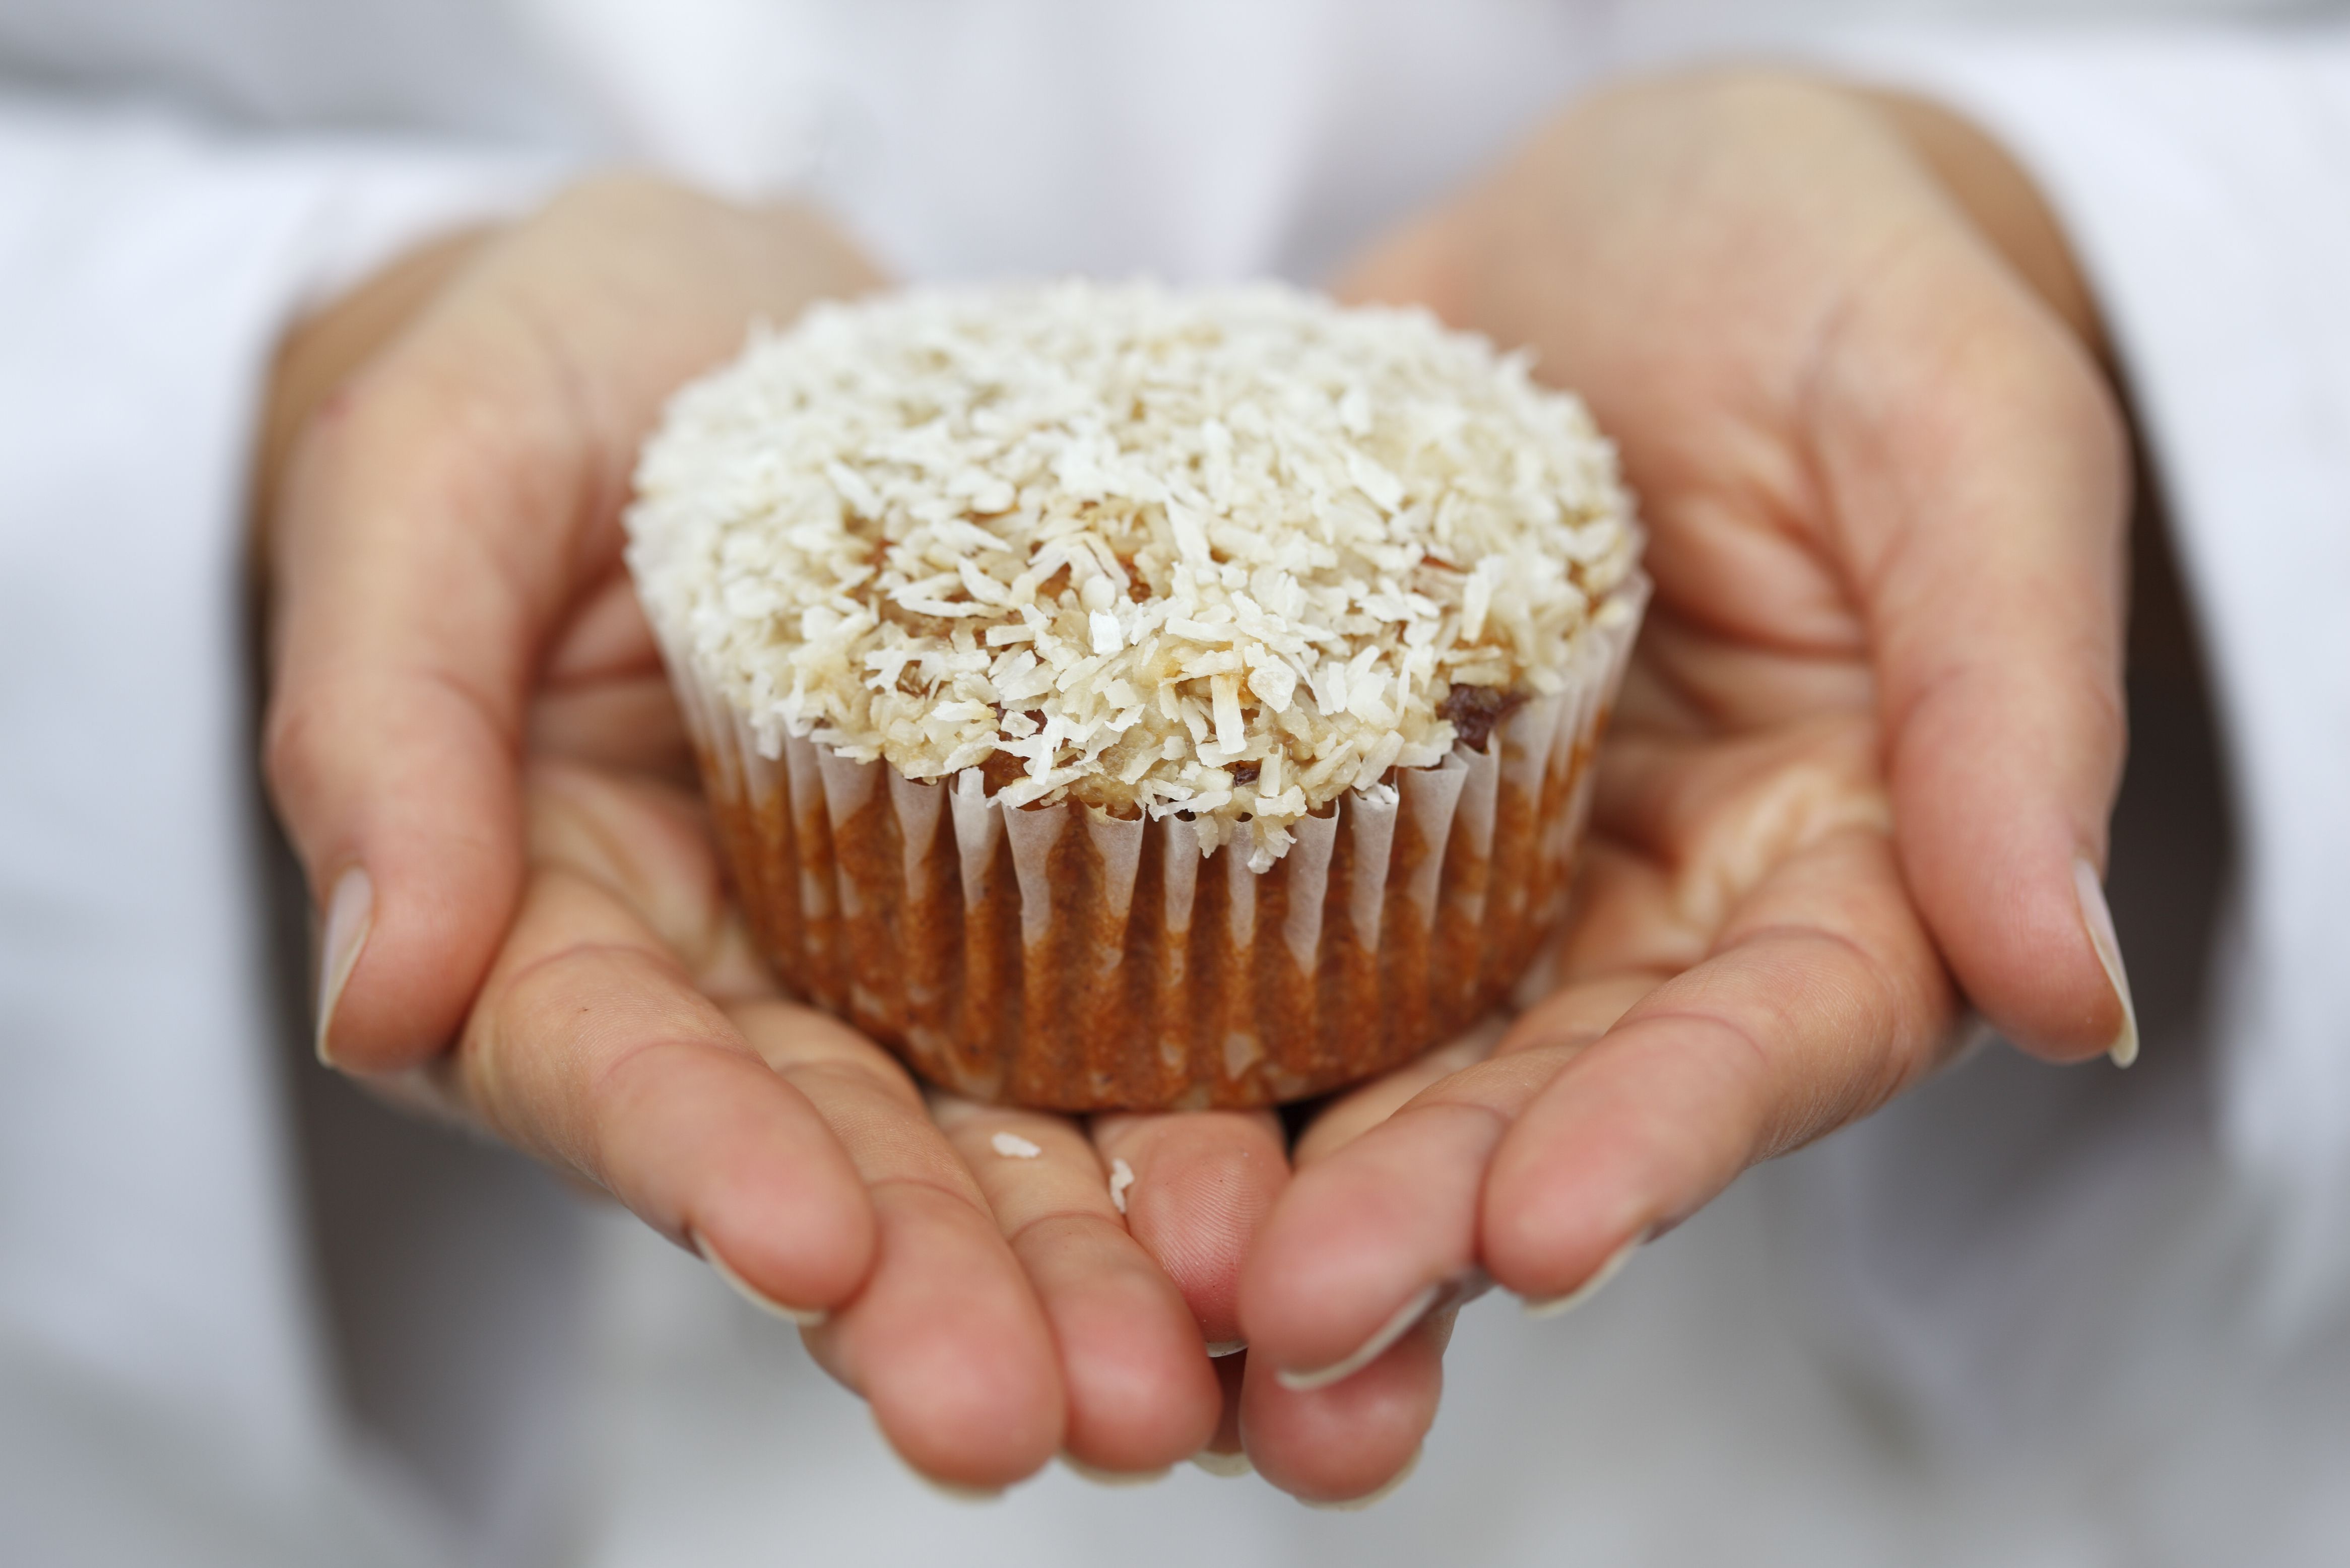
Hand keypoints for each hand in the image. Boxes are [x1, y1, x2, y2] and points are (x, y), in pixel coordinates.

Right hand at [259, 179, 1237, 1486]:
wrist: (726, 322)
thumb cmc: (542, 370)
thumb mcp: (428, 475)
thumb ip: (381, 718)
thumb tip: (373, 985)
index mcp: (549, 920)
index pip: (614, 1073)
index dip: (706, 1167)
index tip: (808, 1250)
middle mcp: (733, 985)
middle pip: (830, 1164)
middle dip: (942, 1293)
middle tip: (1070, 1413)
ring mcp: (898, 958)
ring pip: (996, 1143)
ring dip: (1098, 1268)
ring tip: (1207, 1375)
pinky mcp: (1041, 903)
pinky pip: (1128, 1024)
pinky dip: (1208, 1127)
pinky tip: (1299, 1207)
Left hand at [1236, 69, 2134, 1478]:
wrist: (1631, 204)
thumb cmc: (1832, 273)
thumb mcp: (1964, 423)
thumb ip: (2013, 695)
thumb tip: (2067, 984)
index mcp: (1841, 862)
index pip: (1772, 1040)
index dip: (1665, 1139)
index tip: (1548, 1232)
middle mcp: (1652, 911)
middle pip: (1554, 1098)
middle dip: (1434, 1214)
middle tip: (1291, 1314)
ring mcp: (1478, 872)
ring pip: (1390, 1063)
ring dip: (1289, 1182)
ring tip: (1175, 1284)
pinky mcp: (1325, 804)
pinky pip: (1245, 924)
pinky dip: (1167, 1017)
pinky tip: (1070, 1108)